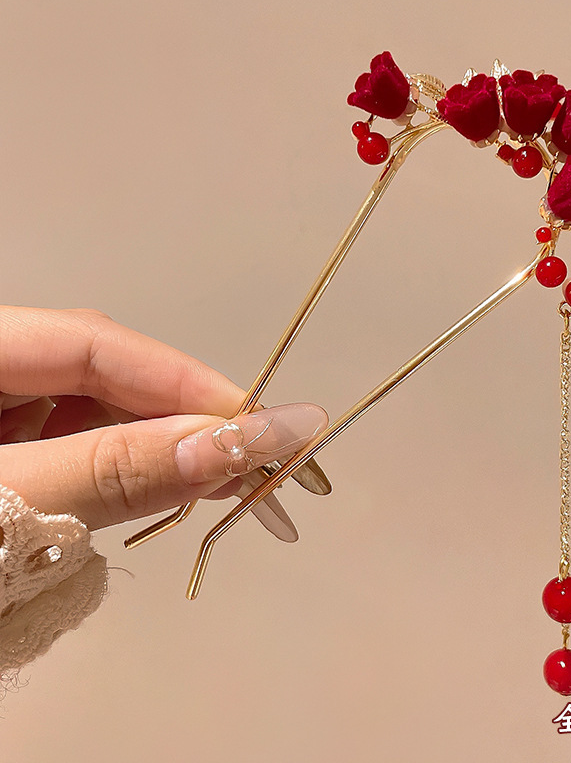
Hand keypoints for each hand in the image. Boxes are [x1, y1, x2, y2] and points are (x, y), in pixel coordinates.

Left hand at [0, 307, 327, 529]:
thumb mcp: (9, 509)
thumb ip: (113, 472)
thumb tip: (231, 444)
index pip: (97, 342)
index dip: (187, 385)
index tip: (263, 430)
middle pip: (102, 373)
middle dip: (179, 425)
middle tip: (253, 472)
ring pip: (92, 410)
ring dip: (156, 451)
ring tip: (214, 490)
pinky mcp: (2, 445)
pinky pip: (72, 441)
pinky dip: (119, 470)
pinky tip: (155, 492)